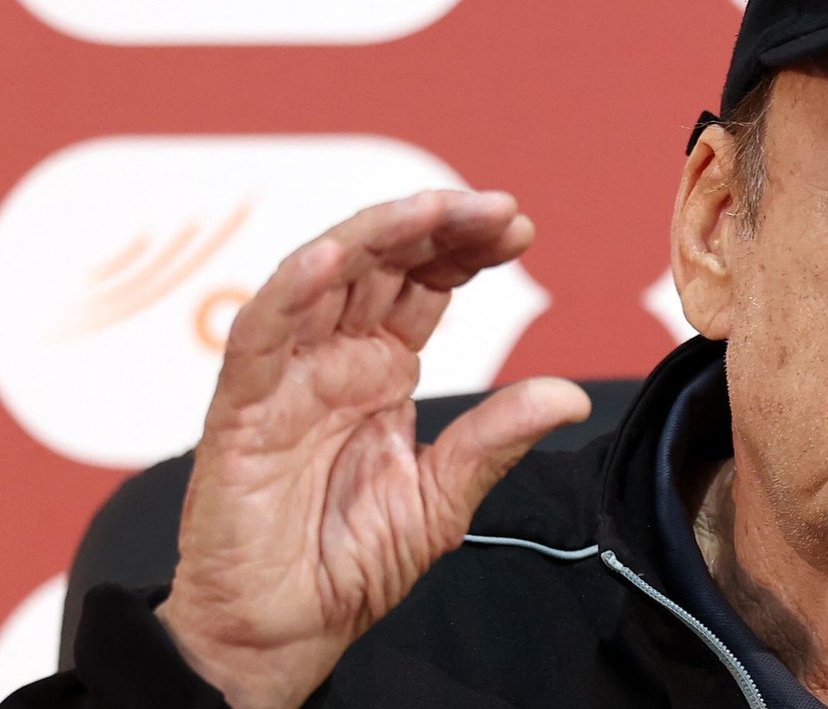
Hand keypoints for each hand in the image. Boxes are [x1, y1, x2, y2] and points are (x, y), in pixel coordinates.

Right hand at [152, 191, 589, 708]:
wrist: (284, 633)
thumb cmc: (348, 563)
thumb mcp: (443, 498)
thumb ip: (496, 439)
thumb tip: (572, 396)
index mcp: (382, 369)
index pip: (426, 283)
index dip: (466, 248)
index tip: (521, 230)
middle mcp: (334, 358)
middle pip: (381, 262)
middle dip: (436, 225)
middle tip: (497, 209)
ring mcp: (286, 377)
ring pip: (321, 276)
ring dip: (374, 234)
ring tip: (431, 211)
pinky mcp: (240, 409)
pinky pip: (258, 336)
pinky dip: (288, 292)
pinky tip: (329, 258)